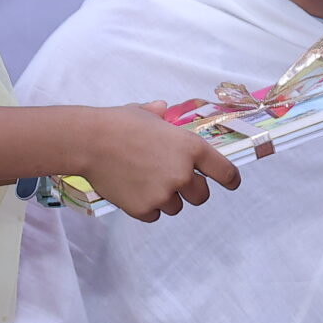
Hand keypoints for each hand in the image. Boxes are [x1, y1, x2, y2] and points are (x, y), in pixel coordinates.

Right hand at [64, 106, 240, 220]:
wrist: (91, 141)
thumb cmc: (120, 123)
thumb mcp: (147, 113)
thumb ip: (161, 115)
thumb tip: (162, 107)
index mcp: (191, 148)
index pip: (224, 171)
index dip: (230, 179)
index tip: (232, 183)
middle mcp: (183, 174)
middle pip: (201, 196)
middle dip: (191, 190)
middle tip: (172, 181)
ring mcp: (164, 194)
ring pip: (176, 207)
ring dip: (166, 199)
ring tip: (144, 181)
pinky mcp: (144, 209)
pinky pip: (153, 215)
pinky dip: (146, 207)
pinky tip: (132, 190)